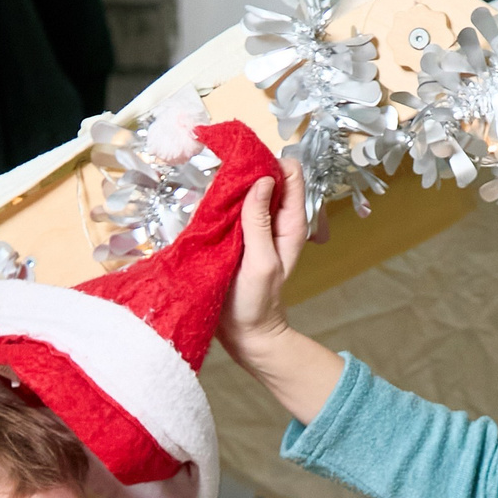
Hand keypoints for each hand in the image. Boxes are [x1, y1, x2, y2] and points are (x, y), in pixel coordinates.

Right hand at [218, 164, 346, 423]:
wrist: (244, 334)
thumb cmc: (256, 303)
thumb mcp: (261, 262)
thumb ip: (260, 222)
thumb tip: (262, 180)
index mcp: (290, 223)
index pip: (291, 174)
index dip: (270, 162)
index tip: (245, 163)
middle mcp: (275, 220)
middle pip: (266, 176)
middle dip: (247, 169)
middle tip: (223, 174)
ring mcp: (255, 227)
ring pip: (246, 189)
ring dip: (231, 185)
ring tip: (212, 187)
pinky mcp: (235, 235)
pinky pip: (229, 207)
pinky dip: (220, 201)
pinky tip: (206, 203)